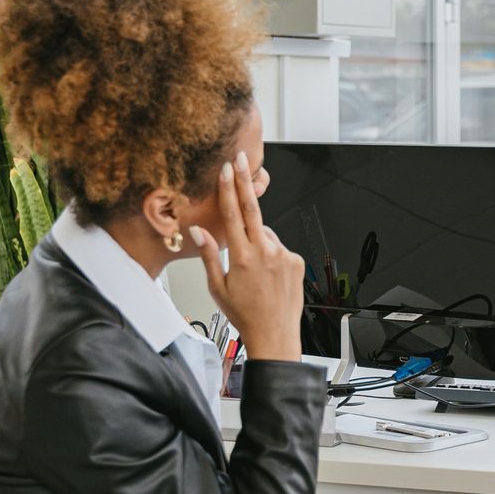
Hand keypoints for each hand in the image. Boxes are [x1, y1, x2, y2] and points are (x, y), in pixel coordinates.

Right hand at [189, 150, 303, 361]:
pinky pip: (279, 248)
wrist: (274, 334)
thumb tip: (197, 232)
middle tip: (242, 160)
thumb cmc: (243, 314)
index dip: (228, 190)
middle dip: (245, 182)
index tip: (226, 170)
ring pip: (265, 234)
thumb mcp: (217, 287)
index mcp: (242, 258)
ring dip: (257, 240)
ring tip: (254, 269)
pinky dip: (272, 254)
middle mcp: (265, 253)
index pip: (233, 215)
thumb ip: (208, 255)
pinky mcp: (296, 260)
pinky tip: (267, 274)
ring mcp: (283, 255)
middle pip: (253, 208)